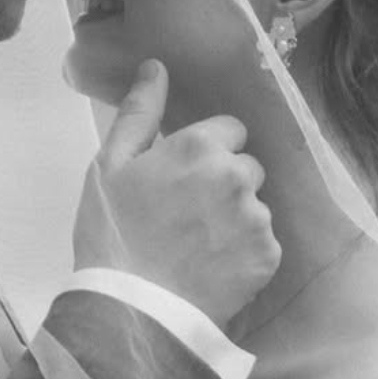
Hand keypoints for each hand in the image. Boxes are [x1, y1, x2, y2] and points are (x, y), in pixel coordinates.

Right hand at [73, 60, 279, 326]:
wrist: (130, 311)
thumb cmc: (111, 234)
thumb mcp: (109, 166)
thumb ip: (139, 112)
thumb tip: (156, 67)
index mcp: (200, 146)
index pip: (230, 131)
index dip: (206, 152)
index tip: (181, 178)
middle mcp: (238, 175)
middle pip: (246, 167)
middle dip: (224, 184)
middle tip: (185, 215)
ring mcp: (257, 218)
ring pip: (255, 206)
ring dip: (235, 219)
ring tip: (196, 246)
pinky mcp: (268, 257)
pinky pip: (263, 244)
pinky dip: (243, 253)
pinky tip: (211, 267)